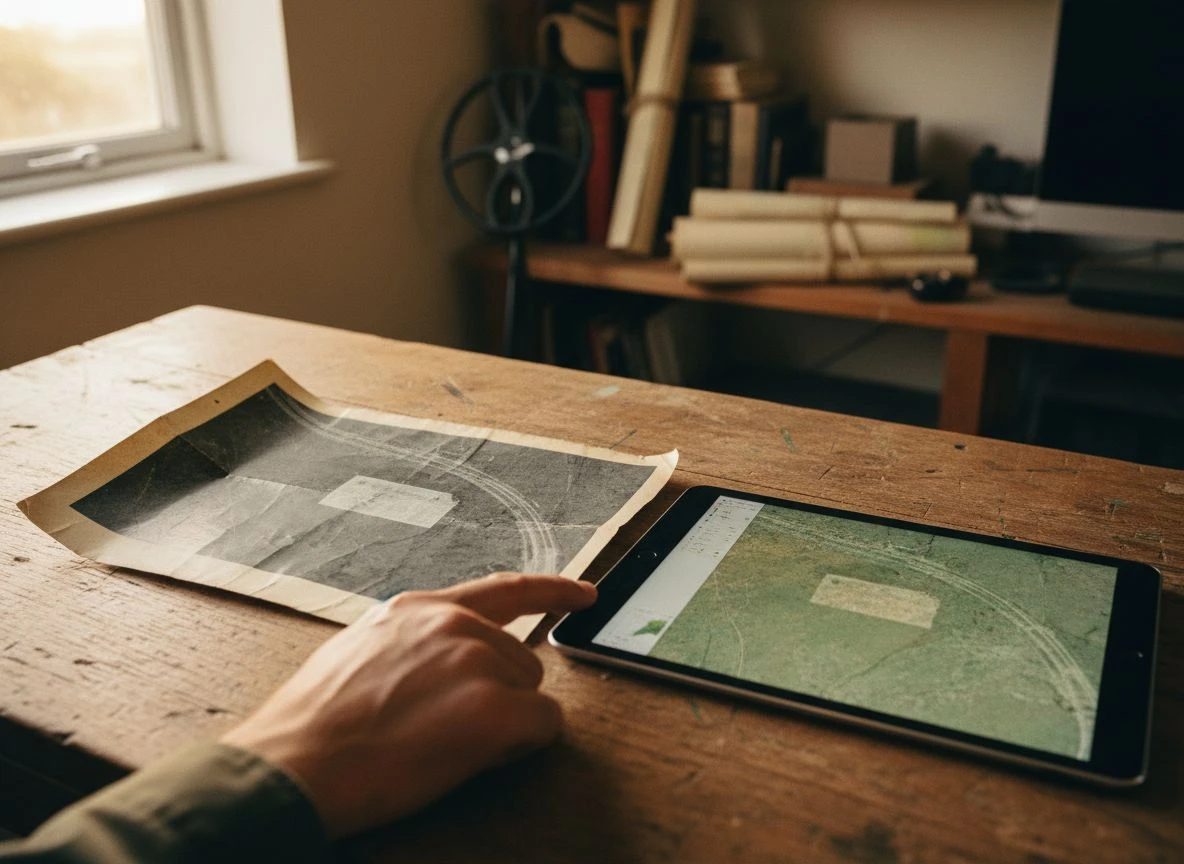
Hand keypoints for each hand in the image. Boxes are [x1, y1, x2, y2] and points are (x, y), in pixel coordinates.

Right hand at [221, 573, 596, 837]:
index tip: (584, 594)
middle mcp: (454, 624)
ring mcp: (476, 661)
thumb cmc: (312, 727)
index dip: (551, 591)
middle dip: (499, 697)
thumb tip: (443, 668)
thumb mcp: (359, 656)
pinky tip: (474, 756)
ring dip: (504, 722)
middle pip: (521, 660)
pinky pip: (543, 725)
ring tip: (441, 744)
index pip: (503, 590)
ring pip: (531, 694)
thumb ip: (412, 646)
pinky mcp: (493, 708)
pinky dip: (522, 746)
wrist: (293, 766)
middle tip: (445, 730)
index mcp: (418, 610)